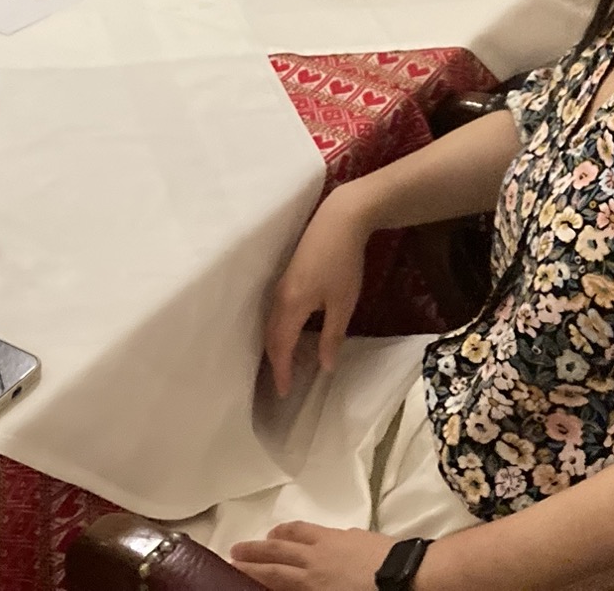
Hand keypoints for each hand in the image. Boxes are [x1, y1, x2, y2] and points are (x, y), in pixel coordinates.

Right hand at [232, 522, 395, 590]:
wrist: (409, 577)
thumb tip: (293, 586)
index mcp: (310, 580)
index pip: (272, 574)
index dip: (250, 570)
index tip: (231, 565)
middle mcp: (315, 557)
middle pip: (278, 551)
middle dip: (254, 550)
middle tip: (236, 549)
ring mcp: (334, 541)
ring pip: (298, 533)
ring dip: (279, 534)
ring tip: (268, 536)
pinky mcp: (352, 534)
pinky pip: (321, 529)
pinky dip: (307, 531)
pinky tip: (308, 534)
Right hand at [264, 186, 371, 395]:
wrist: (338, 220)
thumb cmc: (343, 262)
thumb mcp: (343, 303)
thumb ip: (332, 337)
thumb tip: (325, 367)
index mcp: (291, 306)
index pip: (280, 347)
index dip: (281, 371)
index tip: (283, 394)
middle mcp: (279, 298)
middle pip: (270, 337)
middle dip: (273, 362)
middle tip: (280, 384)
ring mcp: (281, 286)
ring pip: (271, 324)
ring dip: (274, 347)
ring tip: (283, 365)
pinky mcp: (287, 278)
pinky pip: (276, 313)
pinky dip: (278, 331)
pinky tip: (290, 336)